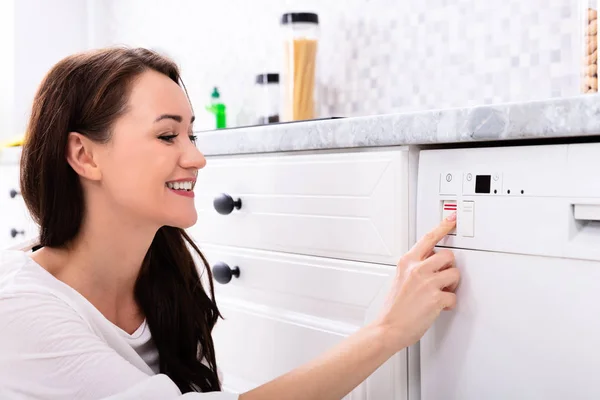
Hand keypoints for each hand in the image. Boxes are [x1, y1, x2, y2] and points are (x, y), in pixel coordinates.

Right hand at [376, 212, 458, 352]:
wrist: (388, 328)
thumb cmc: (393, 308)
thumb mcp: (399, 279)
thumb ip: (414, 269)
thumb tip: (431, 265)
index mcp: (407, 262)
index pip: (428, 238)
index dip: (442, 227)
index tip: (452, 219)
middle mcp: (417, 269)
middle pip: (448, 256)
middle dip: (449, 267)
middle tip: (443, 278)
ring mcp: (427, 283)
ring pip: (455, 274)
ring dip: (451, 286)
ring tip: (440, 293)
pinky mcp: (436, 298)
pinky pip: (454, 296)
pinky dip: (449, 303)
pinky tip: (439, 307)